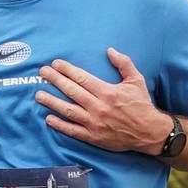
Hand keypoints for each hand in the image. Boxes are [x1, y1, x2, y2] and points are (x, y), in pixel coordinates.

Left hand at [36, 48, 165, 155]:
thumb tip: (110, 50)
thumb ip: (123, 64)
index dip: (66, 70)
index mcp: (107, 92)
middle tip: (42, 73)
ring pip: (68, 110)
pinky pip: (73, 130)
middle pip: (71, 91)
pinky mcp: (93, 137)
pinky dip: (59, 125)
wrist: (149, 132)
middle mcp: (98, 107)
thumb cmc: (142, 105)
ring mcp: (94, 123)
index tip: (55, 64)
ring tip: (39, 95)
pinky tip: (49, 118)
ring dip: (51, 102)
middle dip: (55, 80)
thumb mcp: (136, 80)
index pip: (81, 78)